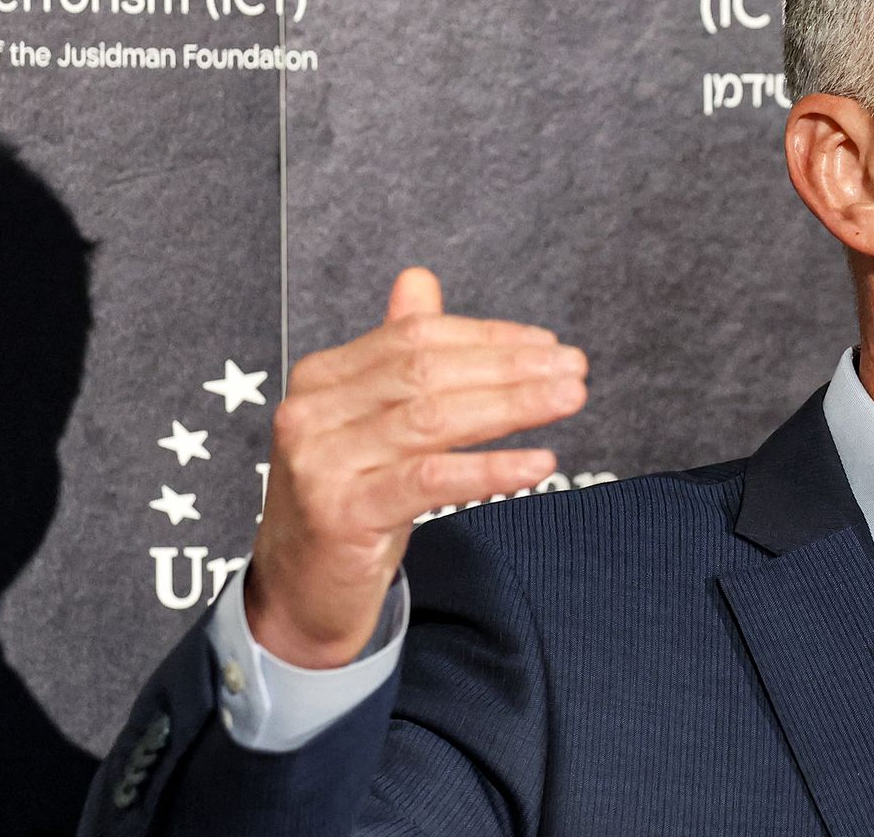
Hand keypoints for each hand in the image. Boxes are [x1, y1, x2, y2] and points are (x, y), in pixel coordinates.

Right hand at [244, 267, 587, 667]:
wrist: (300, 593)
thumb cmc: (347, 502)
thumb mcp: (369, 422)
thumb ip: (395, 352)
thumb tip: (419, 279)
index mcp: (322, 377)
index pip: (416, 337)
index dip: (488, 336)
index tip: (548, 345)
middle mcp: (313, 412)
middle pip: (427, 371)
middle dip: (510, 366)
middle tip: (573, 369)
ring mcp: (322, 463)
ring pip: (433, 419)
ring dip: (512, 405)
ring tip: (567, 400)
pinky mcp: (341, 514)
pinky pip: (429, 479)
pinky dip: (489, 468)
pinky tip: (537, 462)